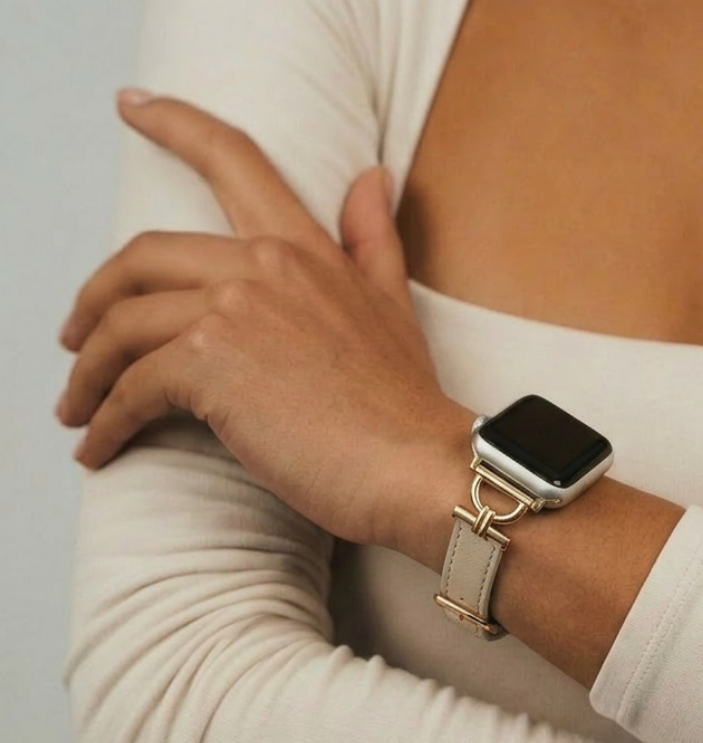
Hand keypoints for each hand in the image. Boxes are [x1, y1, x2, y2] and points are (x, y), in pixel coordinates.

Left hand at [56, 91, 471, 550]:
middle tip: (78, 334)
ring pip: (122, 325)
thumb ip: (373, 239)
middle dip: (93, 298)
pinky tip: (101, 446)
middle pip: (142, 256)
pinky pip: (131, 385)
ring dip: (88, 372)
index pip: (233, 161)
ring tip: (80, 407)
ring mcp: (234, 312)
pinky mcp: (210, 368)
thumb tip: (373, 177)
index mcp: (303, 250)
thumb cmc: (405, 404)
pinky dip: (106, 419)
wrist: (416, 465)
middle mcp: (262, 266)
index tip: (132, 108)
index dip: (174, 124)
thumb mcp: (394, 305)